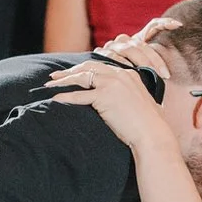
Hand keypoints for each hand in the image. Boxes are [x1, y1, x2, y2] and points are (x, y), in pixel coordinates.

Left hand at [47, 46, 173, 150]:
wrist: (152, 134)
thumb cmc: (146, 124)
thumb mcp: (138, 102)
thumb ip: (125, 95)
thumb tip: (112, 100)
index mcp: (128, 73)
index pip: (100, 66)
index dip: (83, 69)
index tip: (72, 73)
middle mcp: (119, 74)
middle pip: (88, 67)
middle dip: (69, 71)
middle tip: (54, 77)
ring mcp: (112, 83)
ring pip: (81, 77)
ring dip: (63, 81)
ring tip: (49, 86)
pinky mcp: (104, 96)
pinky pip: (79, 95)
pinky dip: (65, 96)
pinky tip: (55, 99)